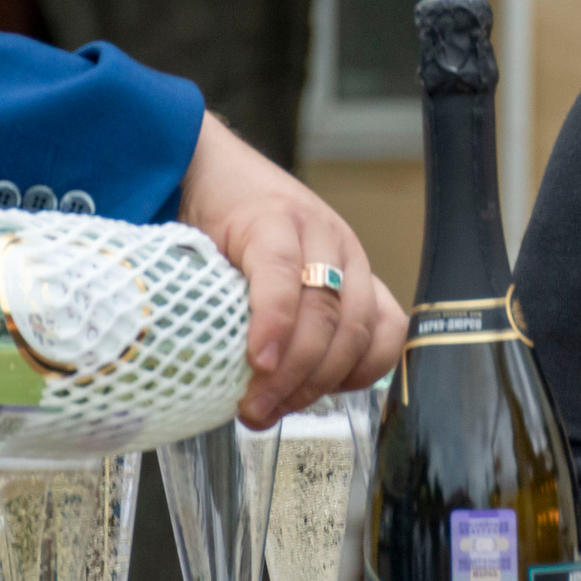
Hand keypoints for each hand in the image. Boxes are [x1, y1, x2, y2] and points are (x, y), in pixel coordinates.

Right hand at [178, 112, 406, 425]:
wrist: (194, 166)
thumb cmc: (225, 236)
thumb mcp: (268, 285)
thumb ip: (284, 330)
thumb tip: (268, 400)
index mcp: (351, 273)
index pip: (385, 335)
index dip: (356, 378)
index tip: (311, 404)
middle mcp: (343, 252)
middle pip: (351, 334)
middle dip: (311, 387)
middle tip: (264, 414)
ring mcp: (313, 231)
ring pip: (325, 315)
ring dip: (291, 372)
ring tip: (252, 401)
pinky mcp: (274, 218)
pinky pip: (282, 279)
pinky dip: (274, 325)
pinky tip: (258, 356)